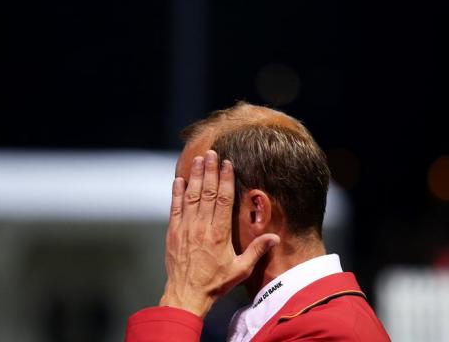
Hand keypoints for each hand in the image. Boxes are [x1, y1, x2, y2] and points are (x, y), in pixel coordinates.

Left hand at [159, 150, 279, 317]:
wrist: (186, 295)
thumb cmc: (215, 283)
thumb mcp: (240, 269)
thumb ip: (257, 251)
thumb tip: (275, 237)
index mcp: (220, 233)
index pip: (223, 200)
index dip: (225, 179)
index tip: (227, 164)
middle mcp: (202, 227)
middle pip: (206, 192)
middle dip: (209, 170)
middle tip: (211, 153)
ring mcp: (186, 228)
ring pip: (191, 196)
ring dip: (194, 176)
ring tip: (198, 159)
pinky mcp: (174, 232)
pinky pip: (175, 208)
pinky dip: (176, 193)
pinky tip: (178, 180)